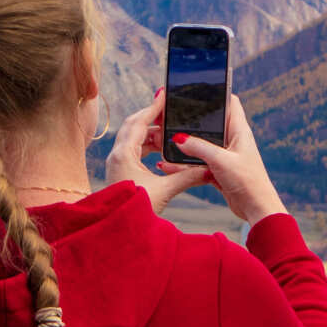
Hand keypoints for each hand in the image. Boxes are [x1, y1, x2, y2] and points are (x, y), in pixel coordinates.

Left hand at [104, 89, 208, 215]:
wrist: (117, 231)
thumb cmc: (136, 210)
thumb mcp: (165, 191)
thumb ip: (188, 177)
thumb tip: (209, 170)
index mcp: (124, 154)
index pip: (140, 122)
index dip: (154, 108)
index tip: (166, 95)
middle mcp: (117, 154)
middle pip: (134, 124)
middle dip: (152, 116)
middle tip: (169, 109)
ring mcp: (116, 162)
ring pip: (134, 137)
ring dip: (152, 133)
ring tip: (170, 132)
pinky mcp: (119, 170)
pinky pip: (133, 148)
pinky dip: (147, 145)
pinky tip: (161, 150)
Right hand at [168, 94, 286, 225]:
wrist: (257, 209)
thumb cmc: (247, 181)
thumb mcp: (221, 160)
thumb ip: (199, 148)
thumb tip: (178, 138)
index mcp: (239, 130)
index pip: (230, 102)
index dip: (216, 93)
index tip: (197, 88)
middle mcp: (233, 140)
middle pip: (211, 123)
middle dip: (193, 121)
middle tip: (171, 116)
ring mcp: (226, 155)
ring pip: (202, 145)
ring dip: (186, 145)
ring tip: (164, 141)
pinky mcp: (220, 171)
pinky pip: (199, 163)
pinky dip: (186, 164)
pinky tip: (168, 164)